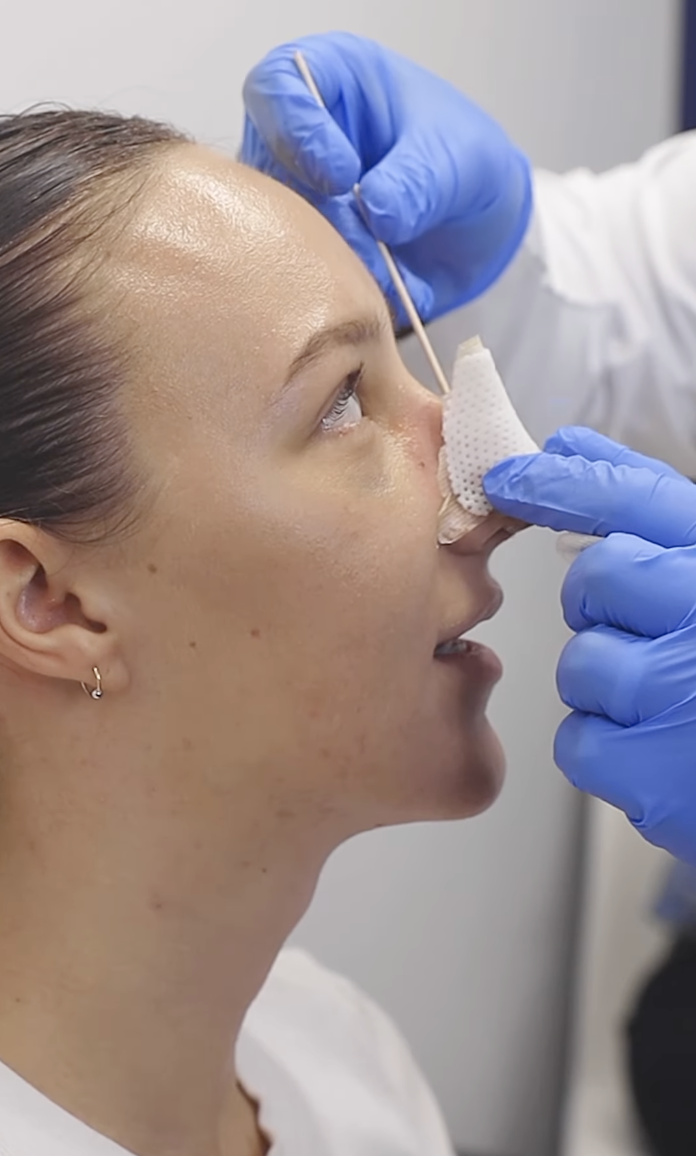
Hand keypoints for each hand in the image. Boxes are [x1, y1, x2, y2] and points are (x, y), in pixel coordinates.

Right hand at [241, 33, 531, 325]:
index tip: (343, 176)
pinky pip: (300, 269)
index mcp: (331, 78)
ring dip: (331, 258)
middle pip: (268, 169)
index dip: (299, 133)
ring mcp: (293, 193)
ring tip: (389, 274)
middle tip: (372, 244)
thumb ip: (418, 181)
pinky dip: (342, 288)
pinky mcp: (300, 245)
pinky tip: (388, 290)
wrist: (473, 223)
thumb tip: (376, 213)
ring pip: (278, 228)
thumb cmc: (463, 161)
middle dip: (320, 215)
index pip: (277, 88)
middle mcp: (297, 134)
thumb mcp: (457, 160)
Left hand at [484, 425, 695, 864]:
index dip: (564, 483)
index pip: (641, 499)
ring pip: (584, 663)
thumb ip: (653, 516)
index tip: (505, 478)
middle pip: (599, 578)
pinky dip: (606, 749)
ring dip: (605, 685)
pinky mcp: (658, 771)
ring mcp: (684, 693)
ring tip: (665, 705)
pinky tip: (655, 751)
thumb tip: (568, 445)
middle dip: (598, 604)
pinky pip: (581, 740)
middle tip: (643, 631)